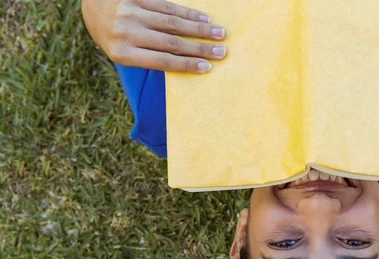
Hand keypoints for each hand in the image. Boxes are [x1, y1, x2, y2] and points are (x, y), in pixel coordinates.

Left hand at [82, 0, 225, 71]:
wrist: (90, 6)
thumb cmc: (112, 36)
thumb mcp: (122, 52)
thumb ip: (148, 56)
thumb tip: (184, 61)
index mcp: (122, 53)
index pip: (161, 61)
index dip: (186, 64)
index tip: (207, 67)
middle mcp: (126, 33)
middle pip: (171, 42)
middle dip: (199, 47)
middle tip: (221, 51)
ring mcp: (130, 12)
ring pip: (172, 22)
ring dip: (199, 29)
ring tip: (219, 33)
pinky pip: (166, 5)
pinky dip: (187, 13)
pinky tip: (204, 18)